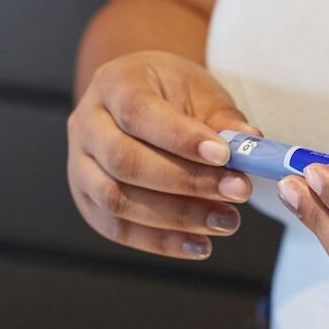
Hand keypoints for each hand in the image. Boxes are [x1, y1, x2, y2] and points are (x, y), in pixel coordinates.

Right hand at [67, 50, 261, 260]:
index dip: (181, 138)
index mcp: (113, 84)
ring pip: (116, 200)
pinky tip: (199, 245)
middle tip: (237, 191)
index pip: (139, 112)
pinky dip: (160, 241)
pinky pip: (117, 228)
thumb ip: (223, 118)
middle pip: (124, 161)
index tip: (225, 156)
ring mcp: (78, 164)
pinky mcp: (86, 199)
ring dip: (176, 218)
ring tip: (225, 221)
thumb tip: (250, 142)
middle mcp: (86, 123)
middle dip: (186, 182)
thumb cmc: (172, 92)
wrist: (141, 98)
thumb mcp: (200, 90)